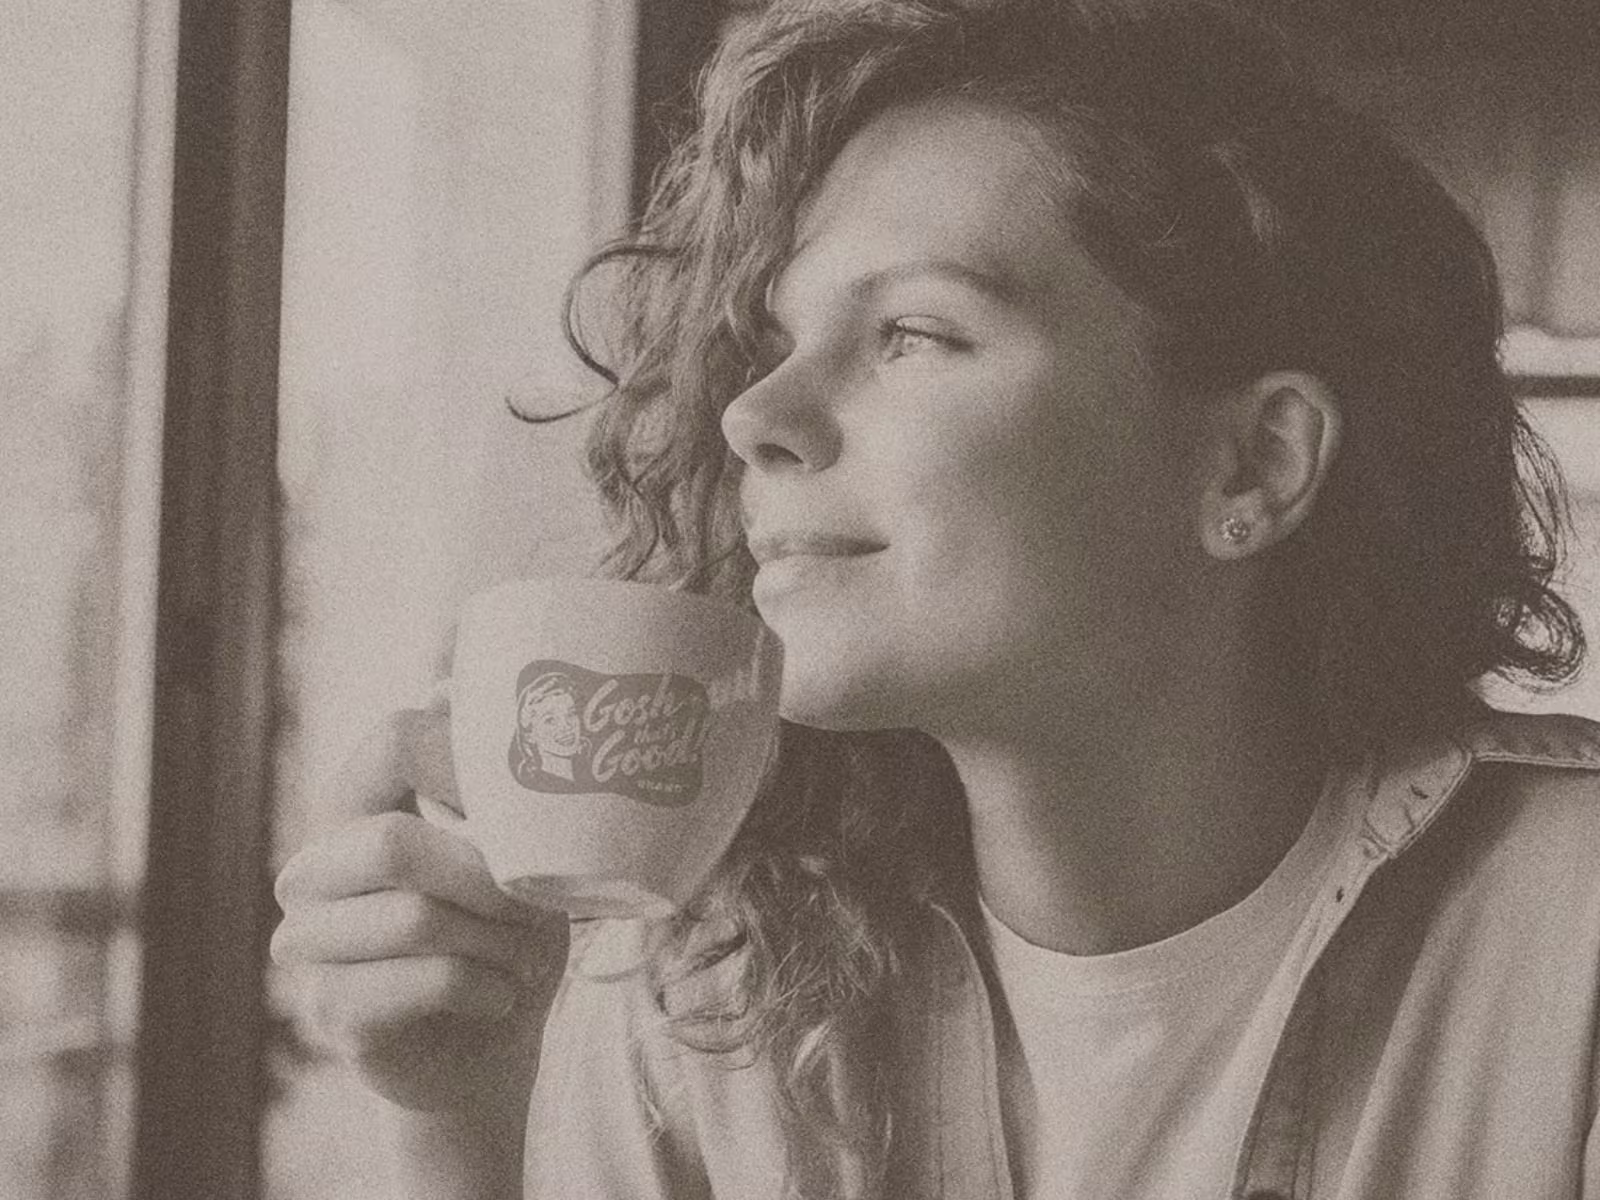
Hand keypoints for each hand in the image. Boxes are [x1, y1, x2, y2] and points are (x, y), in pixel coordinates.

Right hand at [271, 699, 568, 1117]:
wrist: (490, 1051)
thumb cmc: (502, 934)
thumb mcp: (510, 847)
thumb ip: (479, 773)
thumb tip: (448, 683)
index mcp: (356, 808)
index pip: (392, 741)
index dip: (466, 765)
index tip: (517, 813)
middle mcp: (314, 869)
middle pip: (393, 842)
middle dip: (487, 877)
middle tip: (533, 908)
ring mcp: (311, 944)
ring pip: (414, 918)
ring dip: (498, 941)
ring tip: (522, 958)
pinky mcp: (332, 1012)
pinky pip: (426, 981)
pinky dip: (488, 987)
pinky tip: (500, 996)